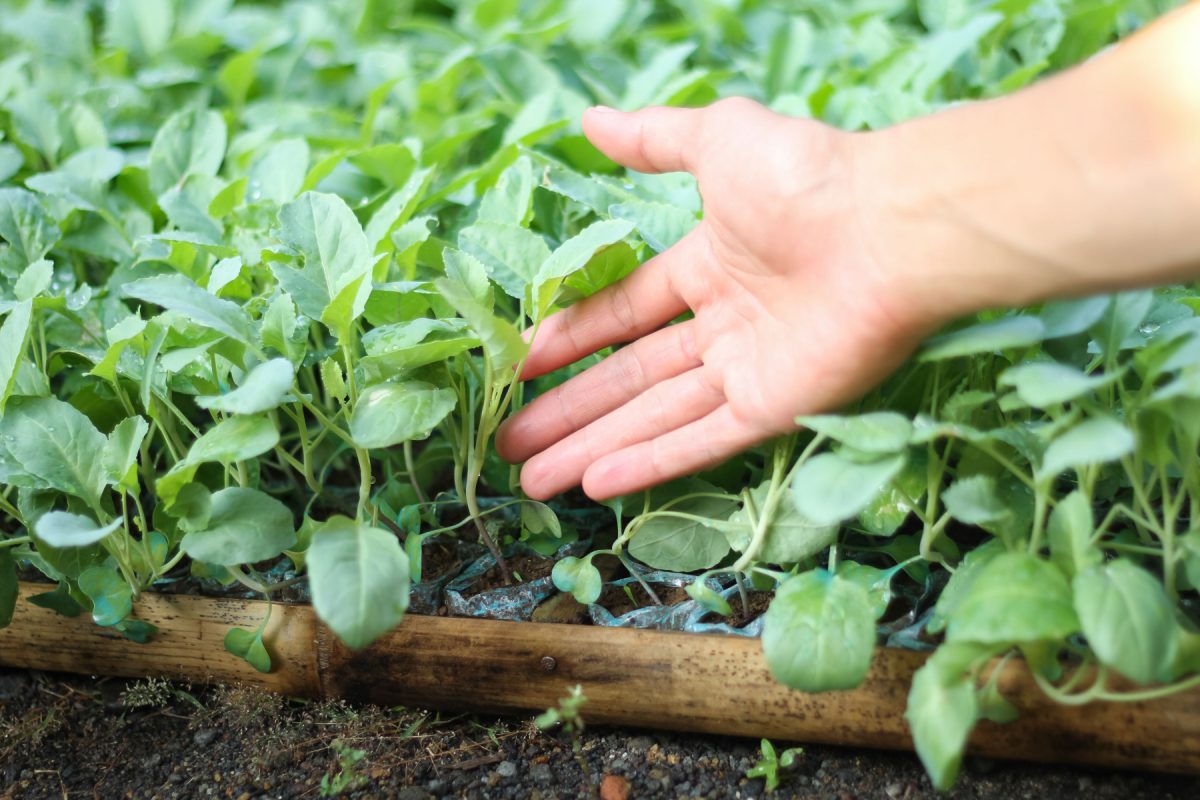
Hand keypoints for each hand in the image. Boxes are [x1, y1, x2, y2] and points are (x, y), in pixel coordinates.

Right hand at [495, 99, 940, 499]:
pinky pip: (700, 441)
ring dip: (590, 447)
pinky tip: (594, 484)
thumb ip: (653, 140)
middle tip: (509, 443)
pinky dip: (648, 463)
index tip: (521, 365)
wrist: (892, 227)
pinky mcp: (775, 408)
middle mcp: (725, 326)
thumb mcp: (717, 139)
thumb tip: (588, 119)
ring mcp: (749, 371)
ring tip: (530, 479)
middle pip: (628, 377)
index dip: (572, 339)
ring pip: (652, 417)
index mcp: (709, 267)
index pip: (625, 313)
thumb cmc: (804, 179)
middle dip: (567, 411)